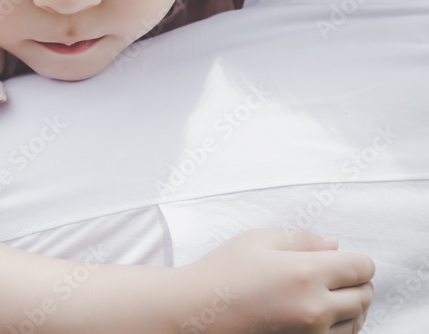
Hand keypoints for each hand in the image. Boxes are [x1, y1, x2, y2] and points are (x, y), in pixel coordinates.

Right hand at [173, 228, 374, 332]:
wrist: (197, 311)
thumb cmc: (222, 272)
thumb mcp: (257, 239)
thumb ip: (302, 238)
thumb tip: (334, 246)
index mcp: (305, 272)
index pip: (362, 267)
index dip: (354, 259)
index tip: (339, 259)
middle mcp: (315, 307)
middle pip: (365, 295)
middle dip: (356, 282)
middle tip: (333, 275)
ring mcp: (311, 333)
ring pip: (357, 320)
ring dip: (349, 306)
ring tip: (323, 295)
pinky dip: (339, 326)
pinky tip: (317, 313)